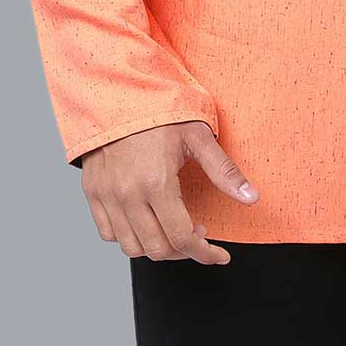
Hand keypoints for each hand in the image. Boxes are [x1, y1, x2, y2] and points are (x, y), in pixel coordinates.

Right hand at [81, 120, 259, 263]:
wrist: (119, 89)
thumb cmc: (160, 110)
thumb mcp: (197, 136)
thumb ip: (224, 171)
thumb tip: (252, 197)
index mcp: (156, 182)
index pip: (182, 238)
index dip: (205, 253)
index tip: (219, 255)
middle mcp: (128, 195)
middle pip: (157, 249)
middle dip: (185, 252)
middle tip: (199, 236)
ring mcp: (106, 195)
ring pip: (131, 247)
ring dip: (157, 247)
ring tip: (174, 229)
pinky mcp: (92, 192)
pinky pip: (108, 233)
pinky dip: (128, 237)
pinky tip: (146, 222)